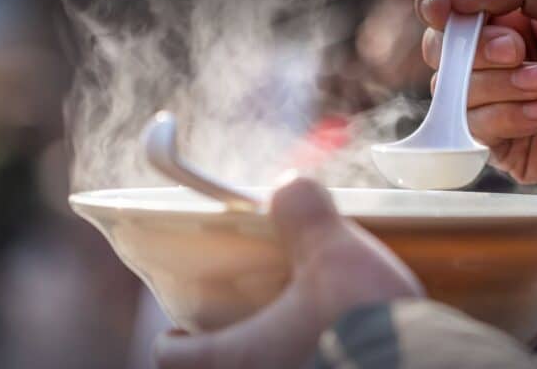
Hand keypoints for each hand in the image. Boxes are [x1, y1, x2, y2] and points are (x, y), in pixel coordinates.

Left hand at [156, 179, 422, 367]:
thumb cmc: (363, 323)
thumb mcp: (333, 254)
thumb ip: (304, 213)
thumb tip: (289, 185)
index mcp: (239, 360)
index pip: (173, 359)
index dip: (173, 340)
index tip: (181, 327)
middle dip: (230, 345)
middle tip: (252, 314)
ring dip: (275, 352)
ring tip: (302, 323)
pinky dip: (315, 359)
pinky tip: (343, 337)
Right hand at [416, 0, 536, 193]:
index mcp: (509, 16)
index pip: (449, 3)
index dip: (436, 4)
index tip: (442, 9)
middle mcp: (494, 59)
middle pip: (440, 48)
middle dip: (475, 48)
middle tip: (518, 50)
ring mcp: (494, 101)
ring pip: (452, 89)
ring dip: (499, 85)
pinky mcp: (501, 142)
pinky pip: (474, 127)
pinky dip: (508, 117)